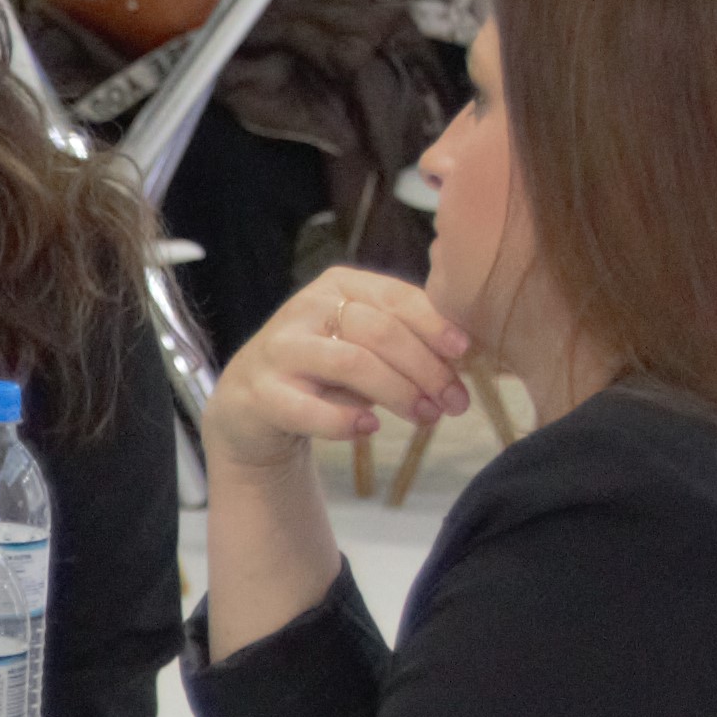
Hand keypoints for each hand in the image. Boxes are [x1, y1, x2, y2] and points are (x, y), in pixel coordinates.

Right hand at [204, 267, 475, 474]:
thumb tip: (465, 356)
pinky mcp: (261, 393)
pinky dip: (344, 421)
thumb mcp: (364, 344)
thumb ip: (406, 339)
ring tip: (425, 418)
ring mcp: (280, 349)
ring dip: (397, 393)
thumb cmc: (323, 371)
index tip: (465, 352)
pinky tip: (369, 430)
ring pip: (352, 363)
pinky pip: (309, 407)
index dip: (435, 324)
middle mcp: (306, 309)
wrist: (251, 404)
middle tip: (454, 402)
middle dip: (426, 369)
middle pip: (380, 332)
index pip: (396, 297)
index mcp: (339, 286)